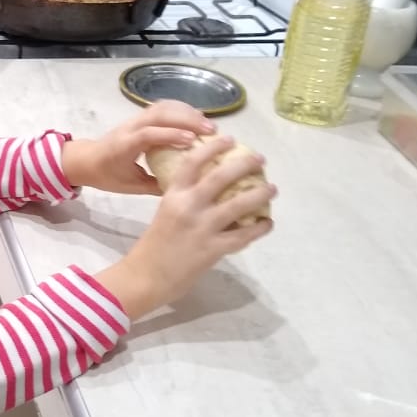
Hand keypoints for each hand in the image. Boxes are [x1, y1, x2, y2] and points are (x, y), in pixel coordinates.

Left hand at [61, 101, 215, 194]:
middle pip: (158, 115)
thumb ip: (154, 187)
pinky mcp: (140, 117)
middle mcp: (130, 128)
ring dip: (187, 112)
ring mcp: (135, 119)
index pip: (148, 135)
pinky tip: (196, 116)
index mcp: (124, 146)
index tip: (192, 140)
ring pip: (162, 107)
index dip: (170, 135)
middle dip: (186, 119)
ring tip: (208, 124)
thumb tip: (182, 189)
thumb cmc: (107, 175)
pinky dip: (180, 109)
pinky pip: (161, 107)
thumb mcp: (129, 186)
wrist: (86, 160)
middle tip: (211, 130)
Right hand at [94, 136, 275, 318]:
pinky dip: (259, 228)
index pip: (193, 162)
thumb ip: (184, 200)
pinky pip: (243, 236)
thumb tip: (210, 189)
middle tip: (259, 160)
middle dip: (244, 164)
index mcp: (173, 195)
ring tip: (271, 189)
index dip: (213, 147)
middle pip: (221, 177)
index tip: (228, 139)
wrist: (145, 277)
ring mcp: (202, 228)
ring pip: (239, 204)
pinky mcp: (213, 249)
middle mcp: (188, 206)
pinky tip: (267, 223)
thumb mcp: (165, 213)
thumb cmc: (153, 246)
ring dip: (259, 194)